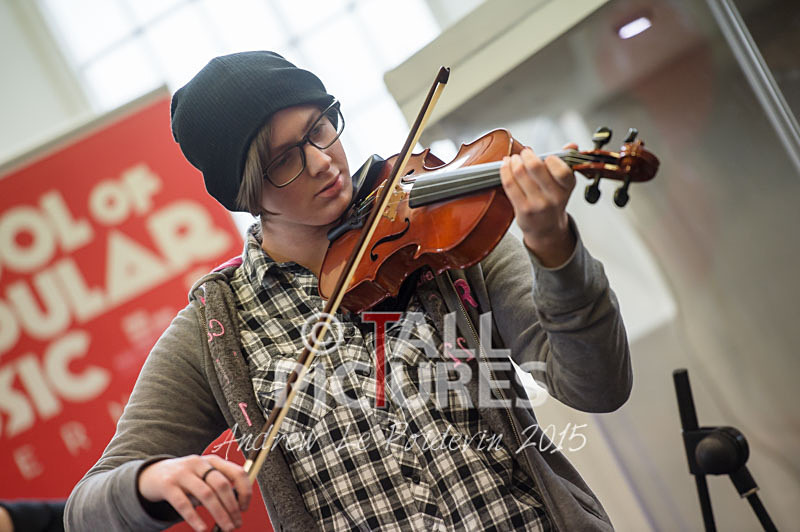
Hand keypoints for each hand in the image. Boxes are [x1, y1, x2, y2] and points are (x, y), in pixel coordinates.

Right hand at [138, 454, 251, 531]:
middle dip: (233, 507)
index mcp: (212, 461)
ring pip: (206, 494)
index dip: (245, 491)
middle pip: (222, 485)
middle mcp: (198, 463)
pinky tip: (202, 528)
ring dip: (220, 514)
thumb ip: (218, 486)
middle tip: (237, 523)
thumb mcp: (203, 476)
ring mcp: (182, 473)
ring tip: (226, 527)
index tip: (245, 508)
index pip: (236, 472)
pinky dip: (195, 518)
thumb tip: (236, 509)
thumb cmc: (186, 478)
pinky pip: (183, 504)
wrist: (153, 474)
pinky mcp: (167, 485)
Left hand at [500, 144, 577, 266]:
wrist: (546, 229)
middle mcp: (554, 197)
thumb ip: (567, 163)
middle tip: (524, 153)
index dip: (550, 159)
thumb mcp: (565, 184)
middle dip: (526, 155)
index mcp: (567, 187)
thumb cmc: (553, 202)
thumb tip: (572, 145)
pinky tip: (505, 166)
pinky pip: (509, 185)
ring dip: (513, 161)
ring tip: (513, 159)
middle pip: (535, 168)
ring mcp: (537, 204)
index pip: (562, 170)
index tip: (545, 157)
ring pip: (520, 174)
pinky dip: (505, 171)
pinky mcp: (522, 209)